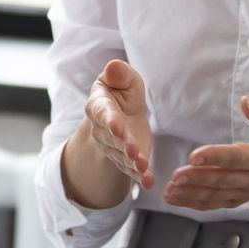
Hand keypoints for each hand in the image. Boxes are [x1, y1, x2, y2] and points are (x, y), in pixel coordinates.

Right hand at [82, 59, 155, 189]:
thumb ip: (119, 74)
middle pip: (112, 138)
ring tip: (142, 166)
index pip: (102, 113)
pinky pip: (130, 169)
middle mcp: (102, 129)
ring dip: (132, 162)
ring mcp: (113, 147)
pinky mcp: (126, 159)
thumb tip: (113, 66)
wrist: (122, 114)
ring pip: (121, 156)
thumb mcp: (124, 79)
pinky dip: (139, 176)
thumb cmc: (122, 92)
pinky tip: (148, 181)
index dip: (109, 120)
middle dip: (122, 145)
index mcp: (99, 105)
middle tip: (132, 151)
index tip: (116, 126)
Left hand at [163, 95, 248, 209]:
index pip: (240, 157)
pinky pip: (217, 203)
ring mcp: (248, 191)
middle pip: (225, 179)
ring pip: (218, 195)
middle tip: (175, 176)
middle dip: (198, 178)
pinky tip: (176, 199)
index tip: (195, 155)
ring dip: (192, 194)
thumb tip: (247, 102)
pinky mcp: (240, 198)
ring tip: (170, 191)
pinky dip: (195, 203)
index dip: (218, 157)